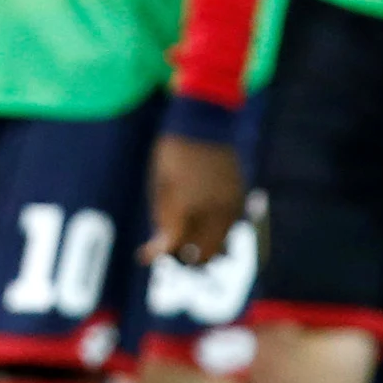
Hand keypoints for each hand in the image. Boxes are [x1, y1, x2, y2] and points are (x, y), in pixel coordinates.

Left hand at [144, 133, 244, 266]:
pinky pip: (229, 230)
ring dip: (201, 250)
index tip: (143, 254)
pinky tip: (198, 226)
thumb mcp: (160, 184)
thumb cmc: (173, 152)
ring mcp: (230, 207)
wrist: (205, 125)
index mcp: (187, 206)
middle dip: (182, 258)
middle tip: (165, 249)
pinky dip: (214, 235)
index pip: (175, 244)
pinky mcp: (239, 201)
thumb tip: (161, 246)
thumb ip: (163, 218)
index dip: (157, 253)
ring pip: (220, 246)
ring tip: (182, 240)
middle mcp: (213, 211)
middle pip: (202, 254)